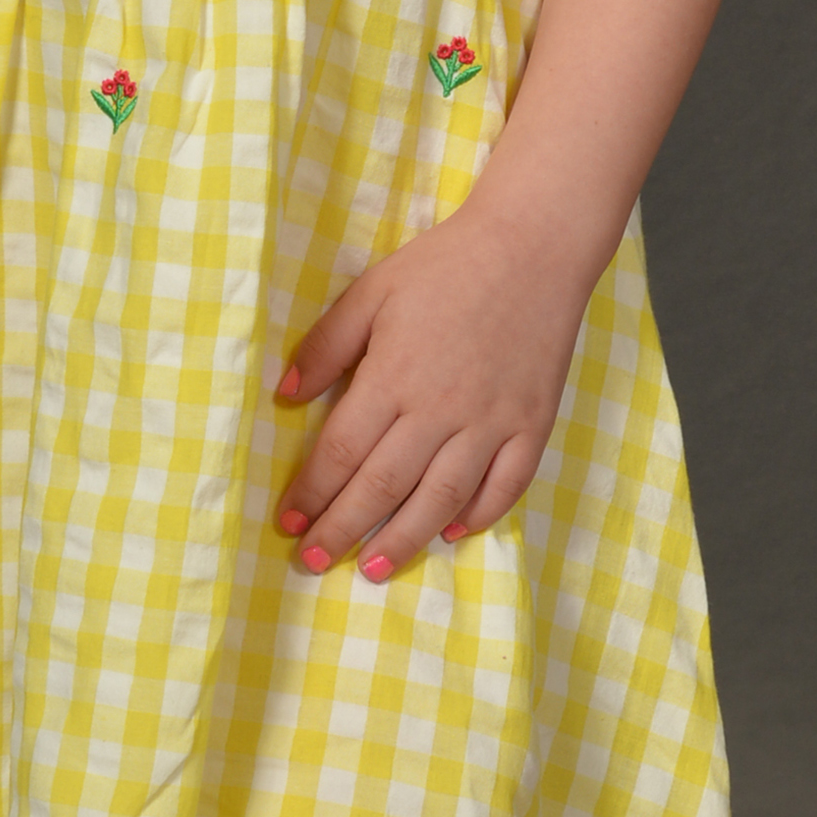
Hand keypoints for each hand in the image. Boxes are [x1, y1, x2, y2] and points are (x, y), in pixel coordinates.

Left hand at [273, 177, 624, 578]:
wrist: (531, 246)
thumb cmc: (443, 265)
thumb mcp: (371, 291)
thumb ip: (325, 345)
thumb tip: (284, 396)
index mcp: (393, 376)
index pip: (341, 451)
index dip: (311, 492)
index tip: (287, 522)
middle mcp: (440, 409)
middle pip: (384, 485)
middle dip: (343, 529)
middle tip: (312, 561)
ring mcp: (491, 421)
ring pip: (441, 498)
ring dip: (404, 540)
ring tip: (372, 569)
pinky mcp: (532, 423)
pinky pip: (506, 486)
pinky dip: (480, 515)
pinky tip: (453, 533)